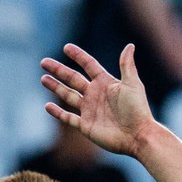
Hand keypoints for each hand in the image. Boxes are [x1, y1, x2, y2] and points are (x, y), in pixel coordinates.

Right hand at [41, 44, 156, 156]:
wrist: (138, 135)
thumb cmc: (137, 110)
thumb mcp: (132, 84)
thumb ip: (127, 65)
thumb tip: (130, 45)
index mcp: (106, 83)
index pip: (89, 65)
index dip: (78, 56)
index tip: (66, 47)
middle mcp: (96, 95)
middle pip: (73, 79)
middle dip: (59, 70)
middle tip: (44, 62)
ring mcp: (90, 110)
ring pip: (68, 96)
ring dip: (55, 87)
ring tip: (43, 78)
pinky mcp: (86, 126)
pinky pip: (68, 118)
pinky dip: (58, 113)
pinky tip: (47, 106)